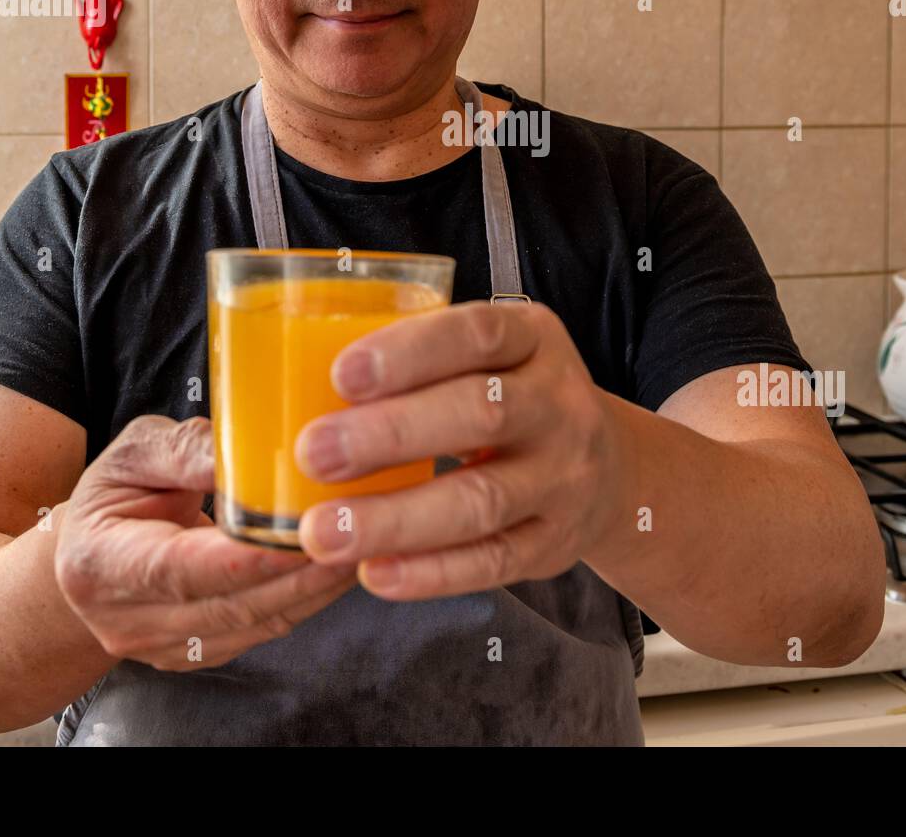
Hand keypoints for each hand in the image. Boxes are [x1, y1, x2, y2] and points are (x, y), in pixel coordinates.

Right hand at [55, 415, 358, 670]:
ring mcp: (163, 647)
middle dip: (300, 572)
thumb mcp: (133, 453)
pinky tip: (337, 565)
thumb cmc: (116, 494)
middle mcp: (127, 619)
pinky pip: (262, 629)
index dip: (247, 558)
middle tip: (354, 532)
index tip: (302, 534)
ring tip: (362, 543)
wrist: (89, 555)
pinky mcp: (198, 653)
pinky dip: (304, 599)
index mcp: (100, 564)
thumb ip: (184, 450)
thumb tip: (238, 451)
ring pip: (255, 624)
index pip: (181, 570)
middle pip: (230, 604)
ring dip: (313, 588)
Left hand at [293, 301, 626, 599]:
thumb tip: (295, 382)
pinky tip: (374, 572)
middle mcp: (559, 403)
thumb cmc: (512, 398)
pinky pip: (492, 562)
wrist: (610, 469)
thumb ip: (419, 362)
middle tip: (315, 453)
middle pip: (482, 413)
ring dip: (397, 518)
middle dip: (392, 434)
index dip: (411, 353)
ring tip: (323, 532)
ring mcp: (564, 478)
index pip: (478, 334)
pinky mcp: (554, 543)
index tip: (342, 375)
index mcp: (533, 339)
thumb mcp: (488, 358)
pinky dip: (431, 572)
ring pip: (482, 500)